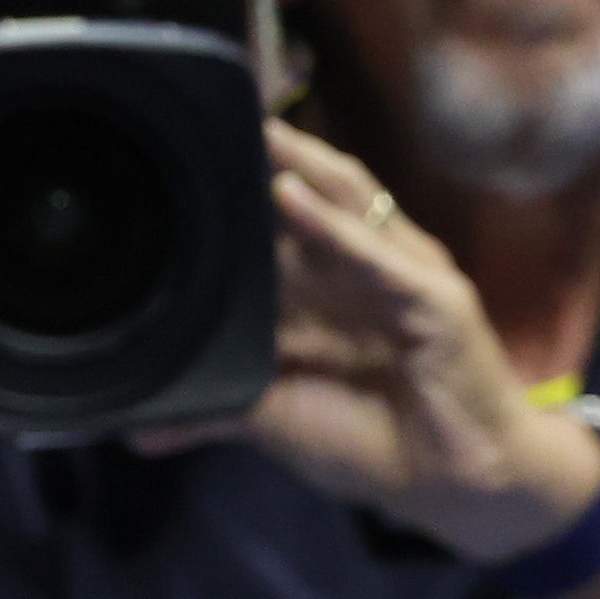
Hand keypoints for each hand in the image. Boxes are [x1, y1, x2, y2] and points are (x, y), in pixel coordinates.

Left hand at [151, 125, 599, 562]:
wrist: (460, 489)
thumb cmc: (378, 444)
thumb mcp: (280, 419)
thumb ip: (217, 411)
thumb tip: (139, 429)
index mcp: (334, 290)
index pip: (283, 220)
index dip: (245, 183)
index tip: (189, 149)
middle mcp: (368, 270)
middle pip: (315, 191)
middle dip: (269, 151)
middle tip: (211, 109)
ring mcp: (405, 277)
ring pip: (347, 203)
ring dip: (297, 160)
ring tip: (248, 125)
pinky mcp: (436, 300)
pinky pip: (377, 255)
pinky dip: (332, 224)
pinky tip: (290, 192)